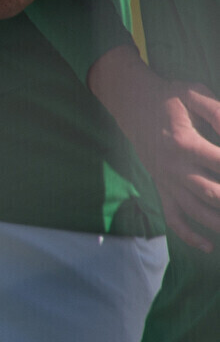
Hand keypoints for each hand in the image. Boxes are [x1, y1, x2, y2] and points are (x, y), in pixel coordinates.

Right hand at [93, 47, 219, 251]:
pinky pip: (173, 216)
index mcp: (184, 143)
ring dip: (218, 224)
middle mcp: (173, 167)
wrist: (131, 102)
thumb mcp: (195, 94)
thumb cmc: (168, 96)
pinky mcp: (162, 187)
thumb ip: (219, 114)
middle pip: (212, 194)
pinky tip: (209, 247)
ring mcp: (166, 180)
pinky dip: (189, 234)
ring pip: (195, 211)